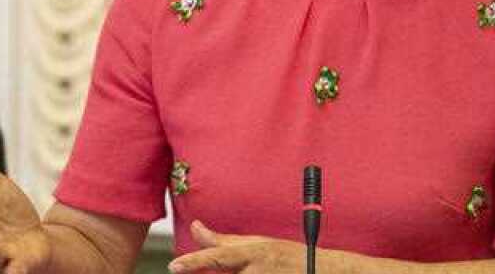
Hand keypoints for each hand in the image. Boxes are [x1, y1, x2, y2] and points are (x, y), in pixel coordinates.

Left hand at [169, 221, 304, 273]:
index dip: (194, 262)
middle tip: (199, 269)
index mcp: (252, 252)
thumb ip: (223, 240)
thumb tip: (195, 226)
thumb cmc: (286, 256)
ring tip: (244, 270)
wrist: (320, 271)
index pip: (218, 257)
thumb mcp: (256, 243)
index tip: (174, 266)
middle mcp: (256, 271)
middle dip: (213, 273)